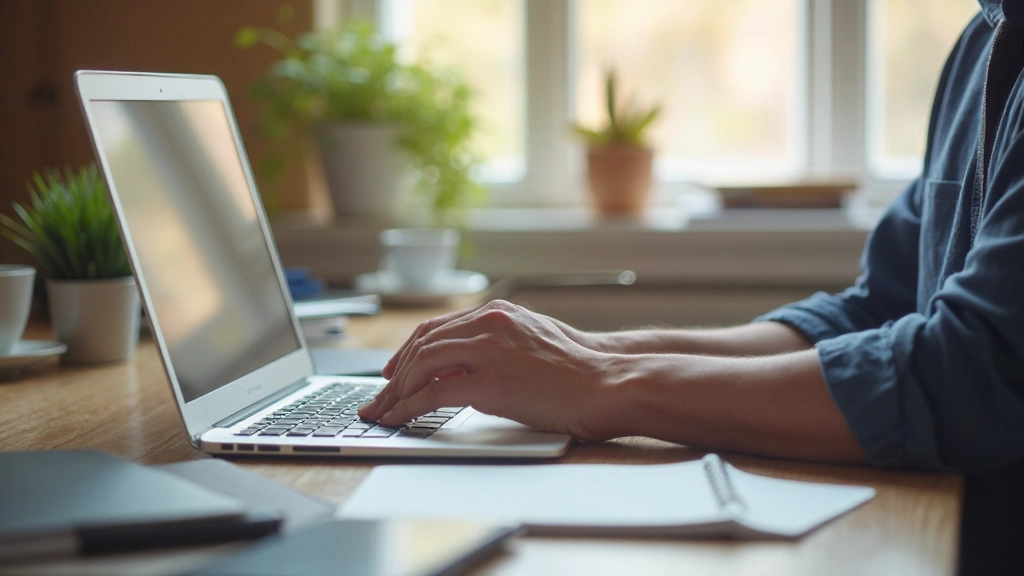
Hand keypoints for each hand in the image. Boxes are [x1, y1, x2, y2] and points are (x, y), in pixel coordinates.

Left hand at [358, 300, 618, 439]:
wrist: (606, 382)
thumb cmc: (577, 368)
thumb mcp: (530, 341)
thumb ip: (495, 345)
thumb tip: (462, 366)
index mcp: (496, 313)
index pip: (437, 327)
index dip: (408, 350)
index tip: (394, 370)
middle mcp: (488, 324)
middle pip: (423, 345)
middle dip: (395, 374)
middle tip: (380, 396)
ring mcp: (488, 351)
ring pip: (422, 366)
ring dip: (396, 393)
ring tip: (383, 412)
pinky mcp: (490, 383)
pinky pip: (434, 394)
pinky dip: (409, 408)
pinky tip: (400, 419)